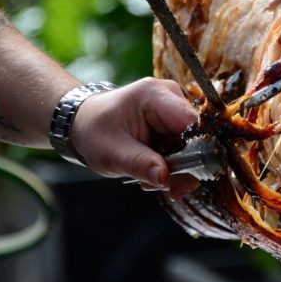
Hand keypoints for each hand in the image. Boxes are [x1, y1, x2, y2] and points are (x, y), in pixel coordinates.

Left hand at [70, 78, 199, 199]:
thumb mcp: (112, 153)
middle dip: (182, 167)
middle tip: (162, 186)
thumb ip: (140, 164)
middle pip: (196, 136)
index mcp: (154, 95)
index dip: (194, 155)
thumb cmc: (94, 131)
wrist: (84, 122)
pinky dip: (172, 162)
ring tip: (150, 178)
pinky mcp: (174, 118)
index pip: (192, 125)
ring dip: (176, 167)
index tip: (180, 182)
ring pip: (193, 144)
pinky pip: (185, 145)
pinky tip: (153, 169)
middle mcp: (170, 95)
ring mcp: (174, 106)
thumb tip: (166, 179)